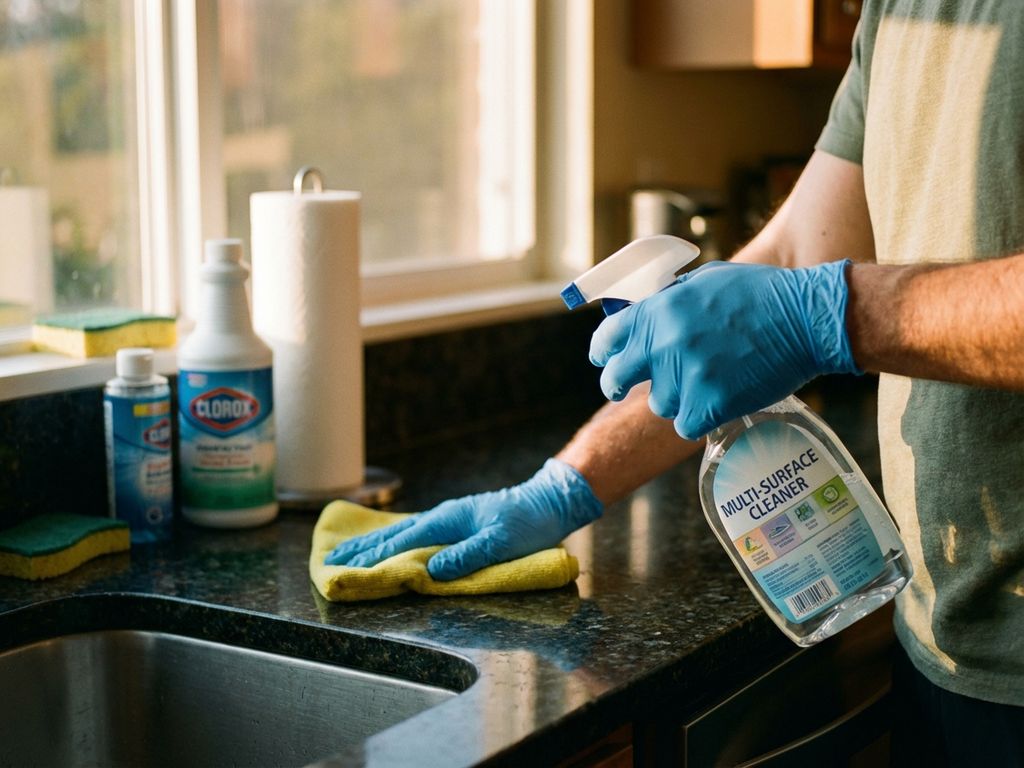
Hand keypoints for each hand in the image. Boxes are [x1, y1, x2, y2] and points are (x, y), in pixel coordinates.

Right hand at [323, 458, 602, 579]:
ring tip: (352, 550)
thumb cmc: (528, 523)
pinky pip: (418, 531)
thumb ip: (466, 557)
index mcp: (448, 520)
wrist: (549, 501)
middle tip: (333, 558)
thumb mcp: (500, 543)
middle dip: (364, 548)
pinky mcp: (458, 523)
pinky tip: (393, 542)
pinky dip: (397, 538)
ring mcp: (450, 518)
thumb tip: (430, 570)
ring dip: (377, 542)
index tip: (346, 566)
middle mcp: (444, 516)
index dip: (374, 556)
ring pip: (404, 531)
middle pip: (396, 533)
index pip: (404, 541)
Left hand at [589, 260, 859, 438]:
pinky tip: (718, 403)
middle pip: (616, 379)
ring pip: (660, 403)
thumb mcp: (705, 281)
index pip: (607, 338)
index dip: (603, 351)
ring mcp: (685, 377)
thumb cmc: (761, 294)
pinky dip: (700, 418)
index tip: (605, 358)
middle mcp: (663, 345)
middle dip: (618, 384)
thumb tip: (643, 309)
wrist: (806, 319)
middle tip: (624, 388)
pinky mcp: (709, 405)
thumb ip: (669, 299)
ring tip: (705, 382)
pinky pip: (686, 424)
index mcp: (658, 311)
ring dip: (676, 397)